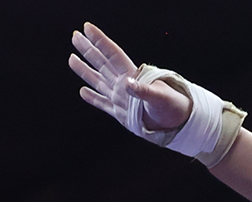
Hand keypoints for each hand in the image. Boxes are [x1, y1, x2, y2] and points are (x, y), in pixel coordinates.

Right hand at [68, 22, 189, 131]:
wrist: (179, 123)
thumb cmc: (173, 107)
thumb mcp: (159, 97)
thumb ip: (143, 90)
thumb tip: (126, 83)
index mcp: (132, 76)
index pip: (112, 54)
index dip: (100, 41)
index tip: (87, 28)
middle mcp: (124, 84)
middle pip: (102, 63)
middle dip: (88, 50)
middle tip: (75, 36)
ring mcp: (121, 98)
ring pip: (98, 81)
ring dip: (85, 70)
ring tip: (72, 59)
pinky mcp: (122, 113)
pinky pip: (103, 103)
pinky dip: (92, 98)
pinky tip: (82, 91)